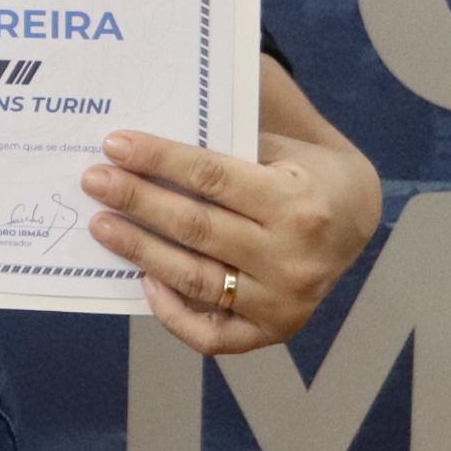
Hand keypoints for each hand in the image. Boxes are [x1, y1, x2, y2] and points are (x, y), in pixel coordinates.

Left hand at [81, 55, 380, 355]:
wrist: (357, 218)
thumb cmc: (305, 171)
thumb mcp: (284, 141)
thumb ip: (230, 134)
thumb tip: (159, 116)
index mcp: (297, 203)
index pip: (213, 179)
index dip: (159, 159)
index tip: (115, 145)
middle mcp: (292, 258)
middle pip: (196, 228)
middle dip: (137, 201)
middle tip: (93, 180)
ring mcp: (283, 302)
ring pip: (195, 279)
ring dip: (140, 251)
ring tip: (101, 224)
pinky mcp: (272, 332)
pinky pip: (211, 335)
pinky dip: (172, 313)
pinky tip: (143, 279)